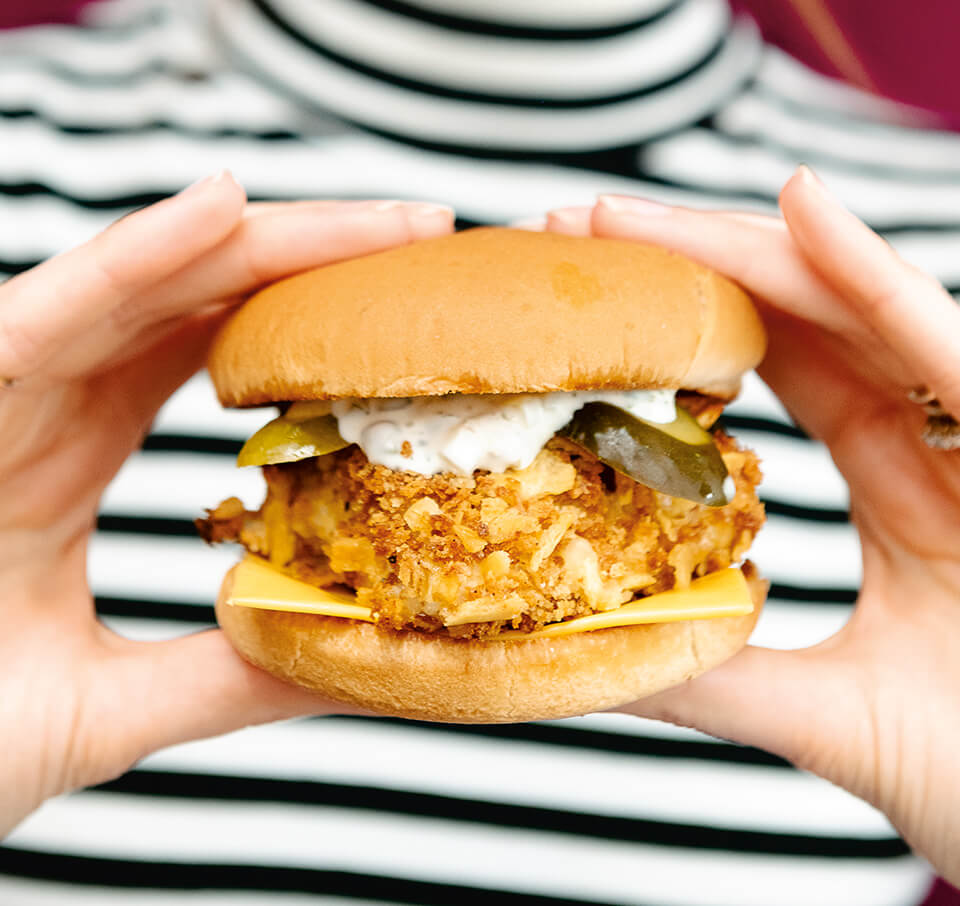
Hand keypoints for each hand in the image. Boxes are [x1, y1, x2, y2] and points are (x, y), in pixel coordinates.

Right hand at [0, 172, 453, 834]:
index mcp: (65, 455)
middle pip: (192, 302)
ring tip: (375, 218)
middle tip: (425, 235)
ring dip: (255, 241)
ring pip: (133, 286)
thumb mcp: (105, 705)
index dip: (306, 325)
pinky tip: (221, 212)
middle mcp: (34, 406)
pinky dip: (128, 262)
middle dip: (311, 262)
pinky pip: (43, 315)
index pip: (205, 357)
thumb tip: (355, 662)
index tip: (412, 317)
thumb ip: (222, 673)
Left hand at [547, 168, 959, 882]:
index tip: (591, 302)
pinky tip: (799, 205)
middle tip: (578, 227)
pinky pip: (949, 352)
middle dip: (693, 265)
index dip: (692, 330)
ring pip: (864, 312)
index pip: (787, 376)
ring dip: (747, 249)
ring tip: (631, 211)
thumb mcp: (828, 718)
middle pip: (809, 323)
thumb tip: (594, 657)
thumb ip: (718, 678)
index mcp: (907, 494)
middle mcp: (950, 447)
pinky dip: (876, 279)